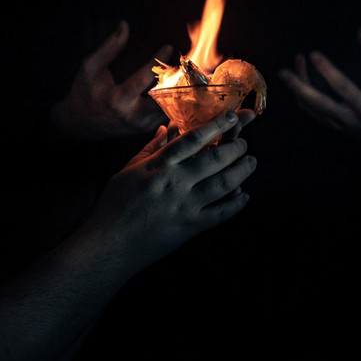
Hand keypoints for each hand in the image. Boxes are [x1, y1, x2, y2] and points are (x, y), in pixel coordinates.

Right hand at [51, 20, 173, 139]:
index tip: (168, 46)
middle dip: (178, 81)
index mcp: (118, 100)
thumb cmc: (85, 91)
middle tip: (185, 62)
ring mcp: (142, 125)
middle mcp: (133, 115)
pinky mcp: (147, 128)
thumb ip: (110, 47)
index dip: (158, 61)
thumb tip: (125, 25)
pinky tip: (179, 82)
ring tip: (185, 70)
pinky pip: (168, 112)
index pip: (144, 79)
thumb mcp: (91, 67)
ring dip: (180, 89)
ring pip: (171, 107)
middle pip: (165, 99)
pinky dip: (176, 97)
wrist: (80, 123)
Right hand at [88, 112, 255, 274]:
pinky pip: (221, 214)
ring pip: (223, 184)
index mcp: (158, 166)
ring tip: (251, 162)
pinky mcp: (190, 228)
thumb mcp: (128, 170)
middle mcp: (175, 182)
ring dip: (241, 172)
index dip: (214, 126)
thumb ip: (151, 149)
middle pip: (214, 159)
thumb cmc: (114, 205)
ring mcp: (185, 206)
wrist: (110, 243)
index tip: (230, 117)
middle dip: (234, 148)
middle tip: (245, 142)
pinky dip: (236, 204)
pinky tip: (244, 196)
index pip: (192, 139)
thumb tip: (166, 129)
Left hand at [279, 27, 360, 139]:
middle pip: (318, 103)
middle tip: (282, 71)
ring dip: (297, 89)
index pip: (342, 87)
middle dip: (298, 86)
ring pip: (311, 108)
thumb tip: (360, 31)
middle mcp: (352, 120)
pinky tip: (298, 82)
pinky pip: (312, 112)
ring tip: (289, 70)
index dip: (327, 69)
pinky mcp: (336, 127)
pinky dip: (302, 98)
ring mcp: (342, 126)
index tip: (313, 53)